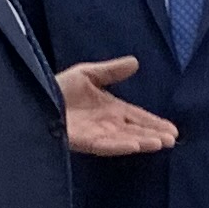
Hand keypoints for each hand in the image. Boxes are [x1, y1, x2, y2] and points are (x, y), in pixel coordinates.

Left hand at [57, 57, 177, 157]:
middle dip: (154, 135)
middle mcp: (106, 124)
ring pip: (124, 140)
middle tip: (173, 140)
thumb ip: (111, 71)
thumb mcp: (88, 74)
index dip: (155, 123)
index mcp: (110, 109)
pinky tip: (135, 145)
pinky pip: (105, 144)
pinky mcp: (83, 141)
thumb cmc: (59, 87)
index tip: (173, 130)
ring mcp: (96, 134)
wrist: (35, 97)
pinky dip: (120, 145)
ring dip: (143, 142)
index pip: (138, 117)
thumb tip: (135, 62)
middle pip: (136, 131)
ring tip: (160, 143)